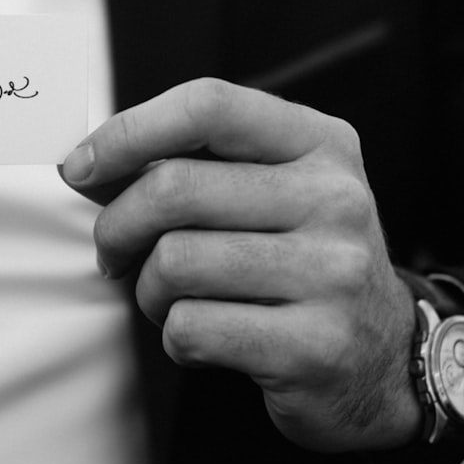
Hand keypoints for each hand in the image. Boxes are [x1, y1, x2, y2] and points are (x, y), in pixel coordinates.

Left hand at [60, 78, 420, 452]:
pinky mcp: (315, 345)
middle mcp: (335, 198)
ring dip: (147, 288)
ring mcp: (333, 273)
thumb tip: (84, 163)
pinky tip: (205, 334)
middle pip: (174, 188)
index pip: (208, 106)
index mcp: (320, 144)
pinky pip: (191, 327)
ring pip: (174, 261)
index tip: (80, 166)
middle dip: (117, 225)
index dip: (128, 131)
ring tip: (169, 297)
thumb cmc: (298, 260)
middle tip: (113, 250)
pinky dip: (174, 336)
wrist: (383, 357)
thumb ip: (191, 167)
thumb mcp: (268, 193)